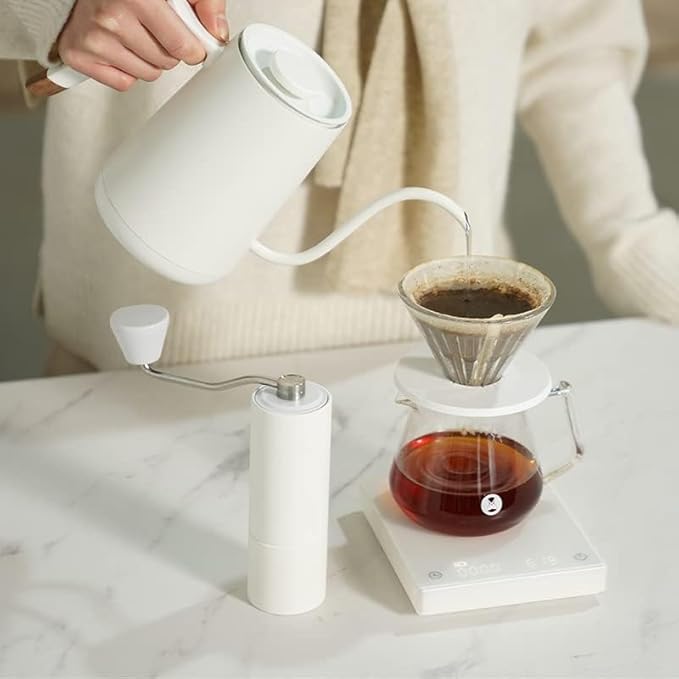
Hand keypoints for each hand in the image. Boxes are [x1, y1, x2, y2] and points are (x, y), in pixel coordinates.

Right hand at [57, 0, 228, 91]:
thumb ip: (204, 1)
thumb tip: (218, 33)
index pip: (183, 46)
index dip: (194, 46)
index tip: (191, 40)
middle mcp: (112, 16)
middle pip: (168, 62)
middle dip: (169, 49)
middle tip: (154, 28)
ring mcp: (94, 38)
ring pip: (149, 75)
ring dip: (149, 60)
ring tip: (135, 34)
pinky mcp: (79, 56)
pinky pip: (124, 83)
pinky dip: (126, 70)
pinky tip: (118, 46)